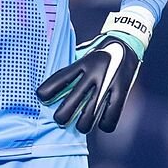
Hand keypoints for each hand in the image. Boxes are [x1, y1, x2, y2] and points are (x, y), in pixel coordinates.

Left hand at [36, 7, 153, 133]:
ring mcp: (108, 82)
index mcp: (81, 62)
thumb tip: (52, 82)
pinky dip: (105, 123)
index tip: (41, 98)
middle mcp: (93, 72)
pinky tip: (102, 123)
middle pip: (73, 101)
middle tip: (60, 119)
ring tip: (80, 126)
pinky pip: (112, 114)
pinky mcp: (122, 90)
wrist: (126, 40)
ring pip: (91, 112)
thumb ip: (71, 67)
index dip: (48, 91)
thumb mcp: (83, 54)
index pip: (60, 79)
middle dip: (63, 115)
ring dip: (83, 124)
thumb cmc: (99, 50)